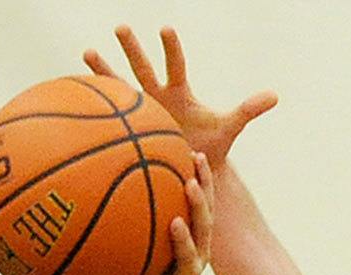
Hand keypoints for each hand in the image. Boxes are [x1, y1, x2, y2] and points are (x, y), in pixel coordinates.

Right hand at [84, 25, 276, 167]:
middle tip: (122, 28)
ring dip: (104, 72)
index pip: (176, 65)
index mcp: (180, 93)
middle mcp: (158, 97)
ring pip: (120, 88)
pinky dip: (96, 109)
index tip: (166, 28)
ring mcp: (141, 113)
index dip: (172, 48)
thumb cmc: (212, 148)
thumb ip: (248, 110)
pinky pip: (110, 118)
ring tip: (87, 53)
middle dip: (133, 48)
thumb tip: (275, 95)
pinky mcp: (130, 130)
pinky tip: (75, 96)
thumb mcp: (229, 128)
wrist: (194, 170)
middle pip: (144, 68)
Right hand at [116, 153, 213, 274]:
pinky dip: (197, 177)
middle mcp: (201, 250)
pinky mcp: (200, 226)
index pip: (189, 253)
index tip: (176, 223)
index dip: (184, 239)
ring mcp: (203, 236)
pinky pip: (201, 199)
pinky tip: (186, 153)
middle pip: (205, 224)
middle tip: (190, 182)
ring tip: (196, 155)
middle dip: (199, 204)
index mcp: (189, 270)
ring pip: (208, 206)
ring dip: (204, 182)